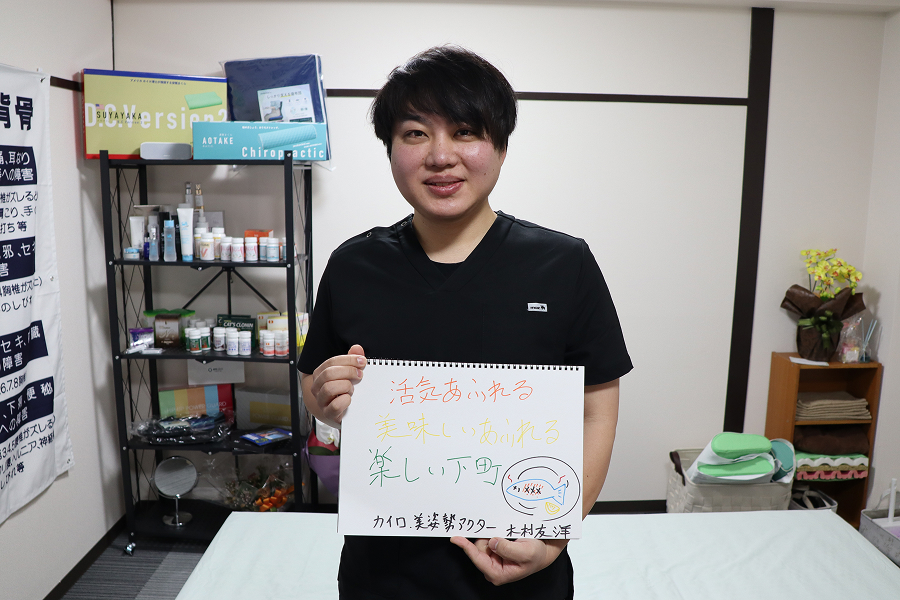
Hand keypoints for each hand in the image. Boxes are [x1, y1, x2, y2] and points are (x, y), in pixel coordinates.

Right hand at [306, 344, 365, 427]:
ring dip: (345, 386)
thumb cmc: (343, 391)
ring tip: (352, 390)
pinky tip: (349, 399)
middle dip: (348, 371)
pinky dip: (345, 401)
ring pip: (329, 388)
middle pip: (328, 373)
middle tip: (360, 375)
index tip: (362, 361)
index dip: (348, 360)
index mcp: (320, 374)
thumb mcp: (348, 374)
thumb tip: (357, 348)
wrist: (339, 412)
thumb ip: (352, 361)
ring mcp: (321, 401)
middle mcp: (317, 387)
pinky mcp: (328, 413)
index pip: (331, 362)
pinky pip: (335, 406)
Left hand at [449, 536, 565, 585]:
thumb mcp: (525, 551)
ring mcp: (492, 561)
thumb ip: (507, 548)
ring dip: (491, 536)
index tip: (455, 539)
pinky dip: (492, 535)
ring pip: (482, 543)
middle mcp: (492, 568)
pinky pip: (487, 540)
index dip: (466, 548)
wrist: (543, 551)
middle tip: (503, 535)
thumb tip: (492, 542)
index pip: (478, 559)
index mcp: (497, 573)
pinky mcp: (494, 553)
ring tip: (508, 537)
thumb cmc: (536, 554)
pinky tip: (503, 536)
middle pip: (478, 549)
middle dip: (487, 539)